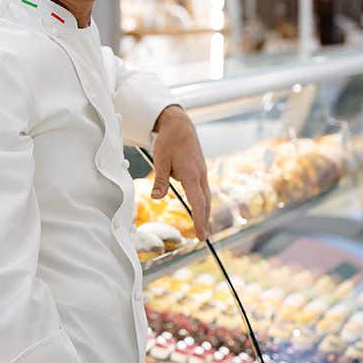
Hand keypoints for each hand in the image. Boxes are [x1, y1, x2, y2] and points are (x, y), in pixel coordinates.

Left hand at [151, 105, 210, 239]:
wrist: (180, 125)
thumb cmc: (169, 141)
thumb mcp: (161, 159)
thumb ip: (160, 180)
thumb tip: (156, 198)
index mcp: (191, 174)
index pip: (197, 201)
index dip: (199, 219)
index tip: (200, 234)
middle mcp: (200, 175)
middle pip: (205, 202)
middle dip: (204, 220)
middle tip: (202, 238)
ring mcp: (202, 173)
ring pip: (206, 197)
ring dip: (205, 213)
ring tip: (202, 229)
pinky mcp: (200, 171)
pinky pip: (203, 191)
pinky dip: (203, 203)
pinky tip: (200, 210)